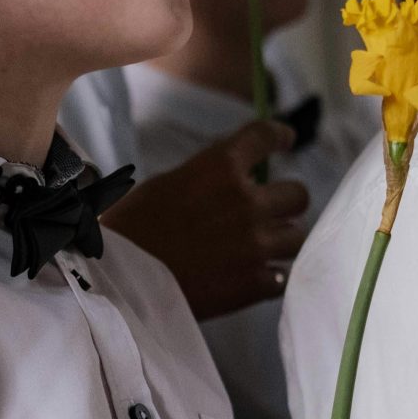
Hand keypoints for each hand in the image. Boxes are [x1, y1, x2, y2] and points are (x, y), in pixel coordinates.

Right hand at [102, 120, 308, 318]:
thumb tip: (232, 175)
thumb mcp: (166, 184)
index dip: (280, 136)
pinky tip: (256, 277)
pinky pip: (283, 276)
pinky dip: (271, 277)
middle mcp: (246, 200)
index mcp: (220, 167)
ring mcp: (256, 243)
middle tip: (274, 211)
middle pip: (298, 194)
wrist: (119, 282)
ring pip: (297, 236)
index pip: (265, 136)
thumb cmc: (132, 230)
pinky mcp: (255, 282)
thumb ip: (207, 177)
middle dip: (286, 201)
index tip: (287, 139)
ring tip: (266, 247)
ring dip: (282, 240)